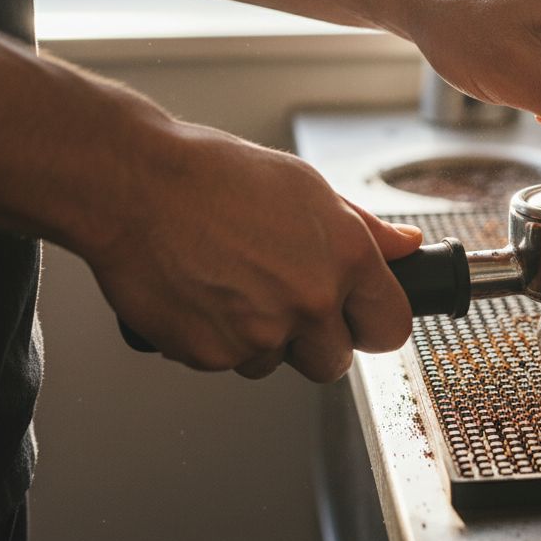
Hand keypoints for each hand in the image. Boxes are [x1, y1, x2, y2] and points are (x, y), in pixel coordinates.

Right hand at [82, 121, 419, 381]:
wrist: (135, 186)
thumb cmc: (216, 176)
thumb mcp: (306, 187)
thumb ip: (364, 228)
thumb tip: (405, 247)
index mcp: (347, 258)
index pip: (391, 327)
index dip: (373, 325)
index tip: (360, 320)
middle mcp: (312, 301)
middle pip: (334, 360)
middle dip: (315, 340)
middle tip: (284, 301)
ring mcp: (261, 334)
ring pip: (276, 364)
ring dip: (262, 339)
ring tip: (233, 285)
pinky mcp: (212, 355)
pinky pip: (228, 362)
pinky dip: (217, 339)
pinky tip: (203, 294)